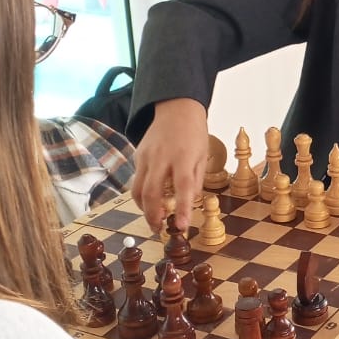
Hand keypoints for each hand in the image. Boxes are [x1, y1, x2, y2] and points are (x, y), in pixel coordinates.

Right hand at [131, 98, 210, 231]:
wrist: (176, 109)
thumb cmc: (194, 134)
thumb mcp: (201, 156)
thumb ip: (195, 181)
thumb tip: (188, 204)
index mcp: (183, 157)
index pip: (182, 187)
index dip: (182, 209)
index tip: (182, 227)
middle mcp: (161, 157)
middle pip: (151, 192)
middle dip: (153, 215)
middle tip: (159, 229)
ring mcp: (146, 156)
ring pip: (137, 189)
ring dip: (143, 208)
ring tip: (153, 219)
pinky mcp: (138, 155)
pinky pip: (136, 180)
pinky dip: (142, 195)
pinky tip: (150, 201)